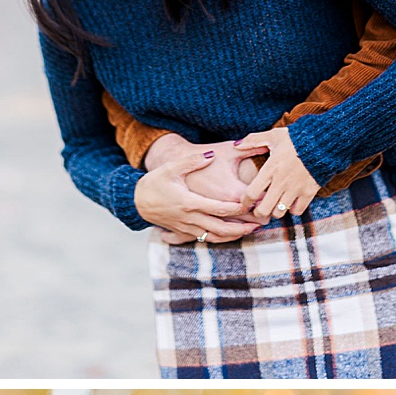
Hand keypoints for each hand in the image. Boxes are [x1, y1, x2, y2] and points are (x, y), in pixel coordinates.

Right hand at [134, 140, 259, 243]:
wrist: (136, 201)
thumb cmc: (155, 182)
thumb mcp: (171, 168)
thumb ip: (192, 162)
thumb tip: (211, 154)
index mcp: (190, 202)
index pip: (221, 209)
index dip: (240, 209)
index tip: (254, 205)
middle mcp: (190, 218)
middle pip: (222, 228)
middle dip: (243, 228)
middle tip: (259, 224)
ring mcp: (187, 228)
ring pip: (215, 237)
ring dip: (234, 236)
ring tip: (250, 231)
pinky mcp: (184, 233)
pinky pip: (205, 239)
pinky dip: (221, 239)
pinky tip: (233, 235)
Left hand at [233, 126, 320, 222]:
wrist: (323, 143)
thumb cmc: (296, 138)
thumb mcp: (273, 136)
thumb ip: (253, 140)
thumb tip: (236, 145)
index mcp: (270, 169)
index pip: (251, 193)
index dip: (245, 202)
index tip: (245, 203)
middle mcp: (281, 182)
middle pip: (264, 209)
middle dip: (259, 212)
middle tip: (259, 210)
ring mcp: (296, 189)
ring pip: (280, 212)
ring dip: (275, 211)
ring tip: (274, 206)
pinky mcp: (309, 192)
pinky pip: (297, 210)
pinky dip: (292, 210)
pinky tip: (290, 203)